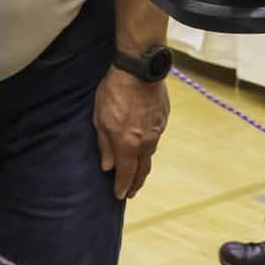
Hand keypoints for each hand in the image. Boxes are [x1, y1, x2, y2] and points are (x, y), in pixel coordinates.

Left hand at [93, 68, 168, 199]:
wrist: (140, 68)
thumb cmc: (115, 91)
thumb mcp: (100, 119)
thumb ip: (104, 145)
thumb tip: (107, 166)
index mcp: (128, 144)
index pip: (126, 174)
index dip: (123, 187)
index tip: (120, 195)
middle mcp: (146, 141)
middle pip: (143, 169)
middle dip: (136, 183)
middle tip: (131, 191)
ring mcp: (157, 130)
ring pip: (151, 154)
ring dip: (143, 164)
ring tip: (137, 169)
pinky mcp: (163, 118)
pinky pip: (156, 137)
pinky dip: (149, 145)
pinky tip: (144, 142)